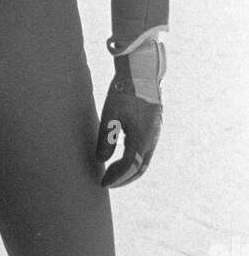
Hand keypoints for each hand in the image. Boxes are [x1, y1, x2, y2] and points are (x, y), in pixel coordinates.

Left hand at [96, 39, 164, 186]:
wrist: (141, 72)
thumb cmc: (124, 92)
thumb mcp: (111, 115)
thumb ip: (106, 140)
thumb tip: (101, 160)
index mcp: (141, 139)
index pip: (129, 168)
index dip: (116, 178)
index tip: (103, 182)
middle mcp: (151, 140)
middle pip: (139, 168)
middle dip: (123, 178)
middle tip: (108, 182)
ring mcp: (154, 134)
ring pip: (144, 161)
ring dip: (129, 170)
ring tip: (113, 172)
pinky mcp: (153, 128)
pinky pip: (145, 151)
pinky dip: (134, 159)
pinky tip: (122, 156)